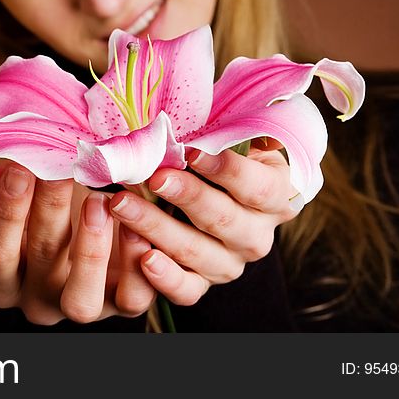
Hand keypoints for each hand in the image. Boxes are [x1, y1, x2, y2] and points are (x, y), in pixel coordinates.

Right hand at [0, 161, 155, 324]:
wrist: (93, 219)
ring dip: (91, 250)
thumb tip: (3, 171)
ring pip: (81, 300)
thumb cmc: (46, 204)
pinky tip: (135, 227)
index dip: (7, 212)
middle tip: (62, 169)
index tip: (19, 171)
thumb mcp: (22, 192)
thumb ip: (5, 184)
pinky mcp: (122, 304)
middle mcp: (36, 300)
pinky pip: (132, 298)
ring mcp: (80, 305)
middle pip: (41, 259)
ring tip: (98, 201)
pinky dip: (135, 262)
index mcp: (1, 279)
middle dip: (50, 207)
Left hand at [107, 138, 299, 305]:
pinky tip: (144, 258)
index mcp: (276, 197)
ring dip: (157, 227)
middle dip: (187, 196)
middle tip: (155, 177)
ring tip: (122, 204)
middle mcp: (257, 236)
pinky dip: (165, 278)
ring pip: (198, 253)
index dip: (227, 170)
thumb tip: (221, 108)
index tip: (191, 151)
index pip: (258, 187)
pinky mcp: (201, 284)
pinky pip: (187, 291)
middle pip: (225, 220)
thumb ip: (228, 127)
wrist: (198, 190)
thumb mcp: (229, 136)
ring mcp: (229, 264)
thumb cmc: (213, 152)